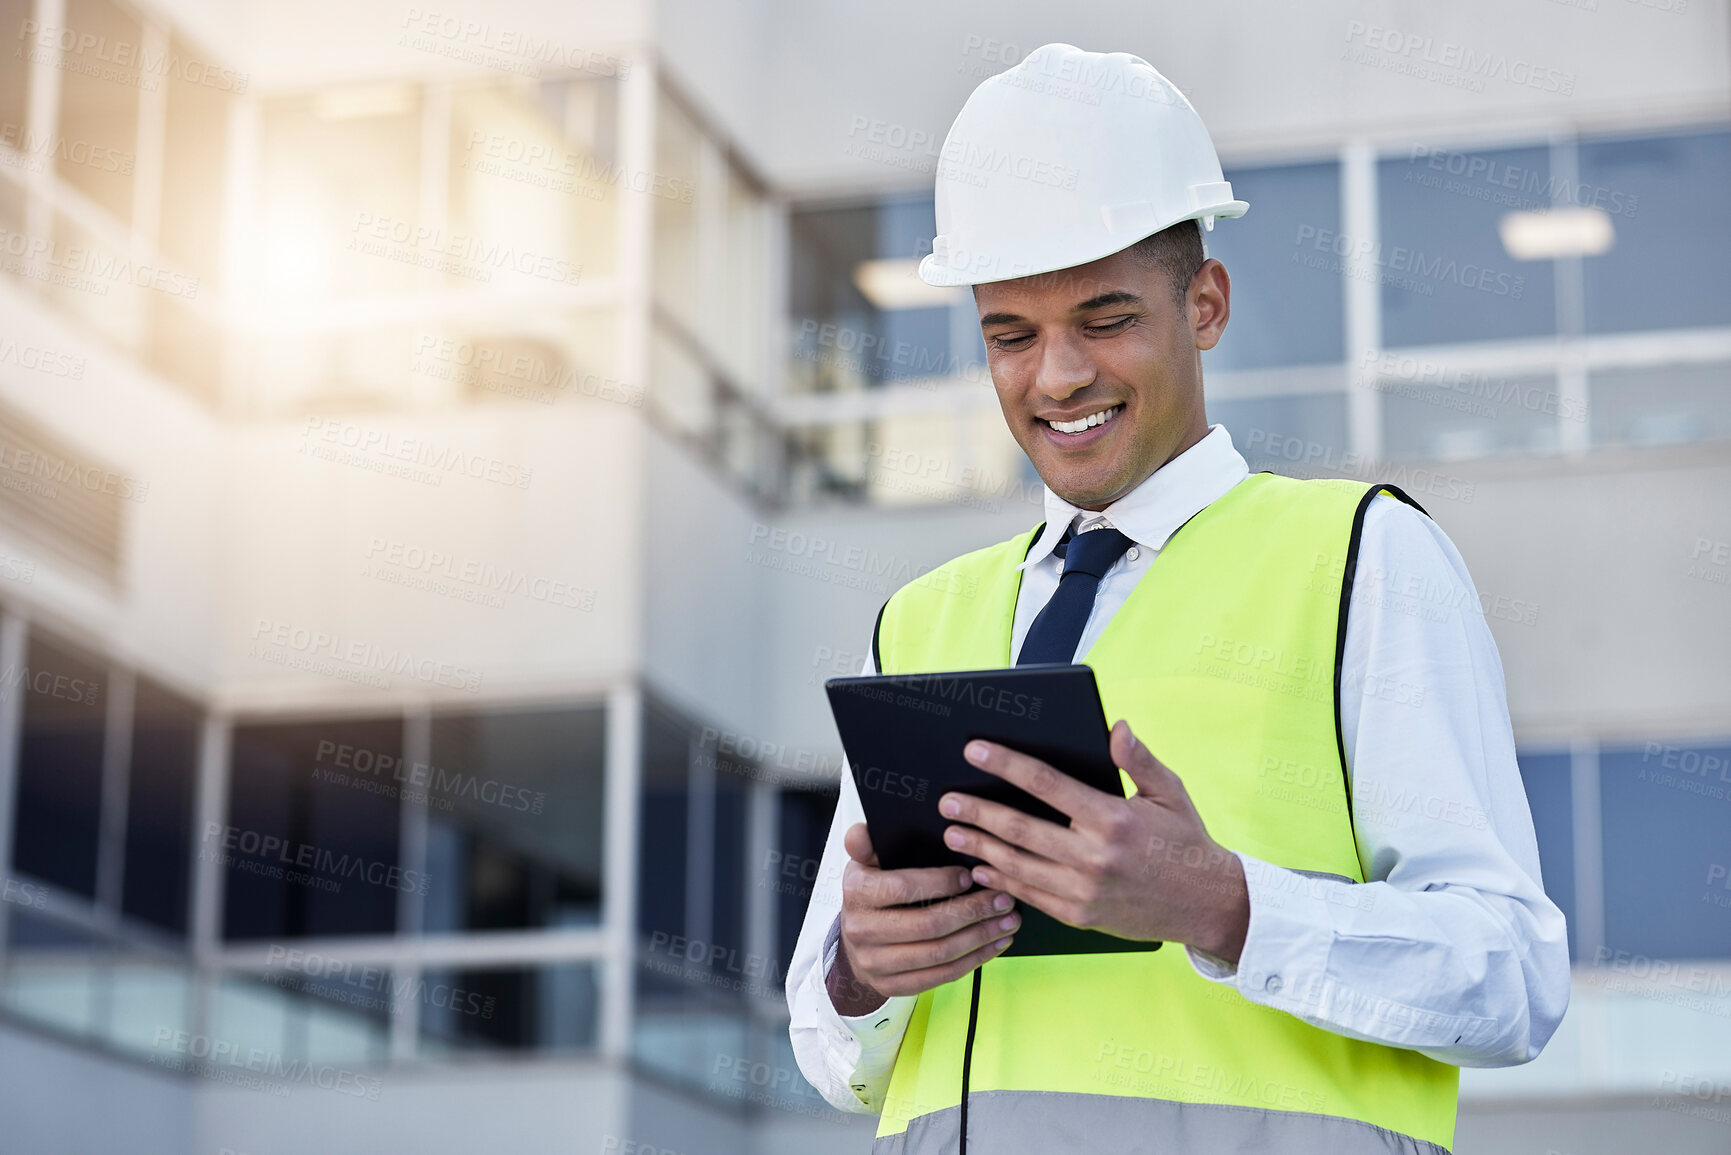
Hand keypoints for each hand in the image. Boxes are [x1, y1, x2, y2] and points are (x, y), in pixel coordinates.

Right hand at [826, 823, 1019, 1015]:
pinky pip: (941, 976)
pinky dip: (974, 960)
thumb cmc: (871, 892)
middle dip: (973, 911)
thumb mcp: (865, 860)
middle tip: (1003, 899)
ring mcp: (875, 963)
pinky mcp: (892, 985)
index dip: (941, 883)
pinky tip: (994, 944)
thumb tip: (865, 831)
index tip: (971, 876)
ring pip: (939, 954)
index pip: (904, 887)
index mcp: (856, 892)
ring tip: (1007, 921)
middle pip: (928, 925)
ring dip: (980, 937)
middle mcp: (861, 930)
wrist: (854, 939)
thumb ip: (866, 841)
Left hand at [939, 720, 1249, 960]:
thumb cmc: (1186, 842)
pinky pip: (1030, 896)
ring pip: (1018, 866)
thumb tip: (1116, 727)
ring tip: (953, 833)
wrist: (1207, 904)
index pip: (1046, 784)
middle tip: (947, 800)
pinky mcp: (1080, 916)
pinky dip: (1002, 882)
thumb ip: (1138, 759)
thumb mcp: (1170, 792)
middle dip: (977, 812)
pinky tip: (981, 870)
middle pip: (1020, 830)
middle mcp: (1094, 857)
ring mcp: (1084, 891)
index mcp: (1113, 819)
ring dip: (980, 849)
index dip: (1006, 764)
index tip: (975, 750)